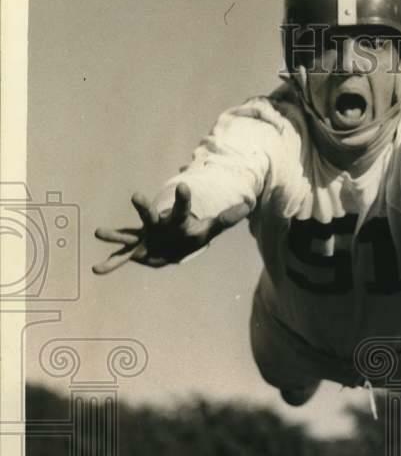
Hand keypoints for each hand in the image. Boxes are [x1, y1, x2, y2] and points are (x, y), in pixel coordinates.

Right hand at [92, 183, 250, 274]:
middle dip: (143, 207)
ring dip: (115, 235)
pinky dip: (110, 264)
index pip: (182, 208)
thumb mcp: (211, 229)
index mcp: (177, 221)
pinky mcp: (137, 250)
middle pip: (150, 215)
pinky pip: (122, 258)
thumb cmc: (192, 235)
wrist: (175, 244)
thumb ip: (226, 219)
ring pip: (128, 234)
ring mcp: (145, 237)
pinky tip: (97, 270)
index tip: (184, 185)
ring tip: (98, 232)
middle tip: (135, 196)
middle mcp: (158, 225)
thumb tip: (247, 206)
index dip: (184, 199)